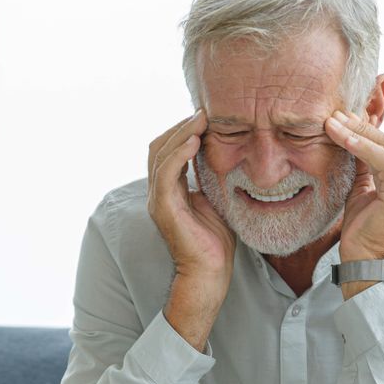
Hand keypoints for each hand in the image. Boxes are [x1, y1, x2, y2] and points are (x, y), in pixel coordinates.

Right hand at [147, 108, 236, 291]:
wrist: (210, 272)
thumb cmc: (216, 241)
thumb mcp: (215, 199)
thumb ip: (211, 178)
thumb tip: (225, 153)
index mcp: (169, 189)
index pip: (168, 150)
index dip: (183, 130)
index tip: (206, 116)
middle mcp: (158, 192)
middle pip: (159, 146)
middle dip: (181, 126)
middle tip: (204, 112)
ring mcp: (158, 200)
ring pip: (160, 154)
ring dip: (181, 133)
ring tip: (201, 119)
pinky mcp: (163, 208)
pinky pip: (165, 173)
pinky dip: (178, 154)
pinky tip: (194, 141)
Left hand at [324, 108, 383, 259]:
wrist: (362, 260)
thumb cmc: (361, 229)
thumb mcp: (361, 189)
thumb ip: (363, 165)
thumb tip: (352, 136)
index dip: (366, 130)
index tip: (342, 117)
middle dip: (360, 127)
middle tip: (334, 115)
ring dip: (358, 133)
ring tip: (333, 123)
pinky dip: (364, 148)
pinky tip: (344, 139)